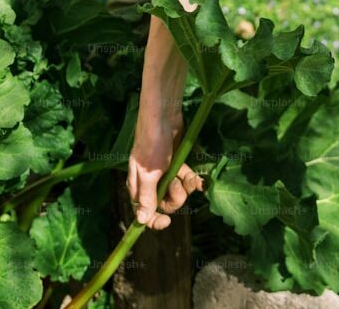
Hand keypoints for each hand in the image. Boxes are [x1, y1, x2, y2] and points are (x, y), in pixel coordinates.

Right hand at [127, 107, 203, 230]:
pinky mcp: (177, 164)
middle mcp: (150, 182)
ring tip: (188, 175)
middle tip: (177, 183)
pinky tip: (200, 181)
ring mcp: (164, 174)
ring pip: (177, 192)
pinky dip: (193, 181)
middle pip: (164, 204)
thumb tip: (141, 221)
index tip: (166, 222)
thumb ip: (147, 197)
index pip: (143, 212)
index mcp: (138, 186)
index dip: (154, 220)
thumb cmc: (152, 145)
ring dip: (186, 186)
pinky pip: (186, 179)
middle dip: (175, 197)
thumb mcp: (148, 173)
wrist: (164, 117)